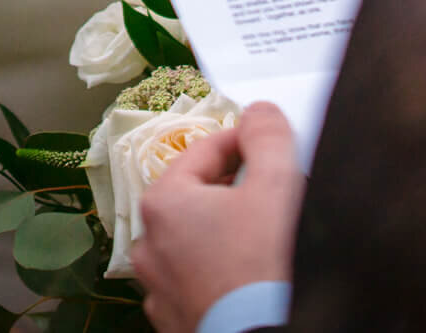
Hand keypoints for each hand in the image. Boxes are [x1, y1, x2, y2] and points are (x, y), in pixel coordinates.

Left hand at [135, 101, 304, 332]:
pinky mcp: (173, 314)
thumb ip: (266, 135)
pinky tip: (250, 269)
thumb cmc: (261, 262)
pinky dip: (220, 265)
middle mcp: (150, 241)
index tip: (274, 145)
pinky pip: (197, 274)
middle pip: (199, 192)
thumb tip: (258, 113)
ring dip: (227, 227)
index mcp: (164, 201)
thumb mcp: (274, 182)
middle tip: (275, 190)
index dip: (246, 139)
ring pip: (197, 235)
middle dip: (236, 185)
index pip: (207, 148)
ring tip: (265, 233)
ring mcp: (158, 284)